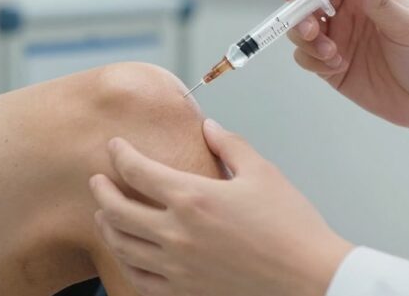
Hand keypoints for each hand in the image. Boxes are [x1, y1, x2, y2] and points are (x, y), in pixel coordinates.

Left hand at [90, 120, 352, 295]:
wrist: (310, 279)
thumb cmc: (291, 228)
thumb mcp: (262, 172)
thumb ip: (229, 145)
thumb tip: (209, 128)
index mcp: (193, 198)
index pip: (136, 170)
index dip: (119, 154)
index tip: (115, 147)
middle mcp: (176, 234)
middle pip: (115, 209)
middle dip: (101, 189)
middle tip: (97, 180)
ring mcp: (176, 268)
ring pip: (121, 245)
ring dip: (106, 225)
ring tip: (105, 214)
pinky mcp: (184, 292)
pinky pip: (138, 278)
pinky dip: (125, 261)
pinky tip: (128, 252)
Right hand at [282, 0, 408, 175]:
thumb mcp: (408, 29)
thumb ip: (381, 4)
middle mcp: (346, 9)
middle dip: (297, 6)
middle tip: (308, 28)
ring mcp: (335, 36)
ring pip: (299, 25)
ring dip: (305, 38)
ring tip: (331, 54)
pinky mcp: (327, 63)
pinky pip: (303, 55)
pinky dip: (312, 60)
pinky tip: (337, 68)